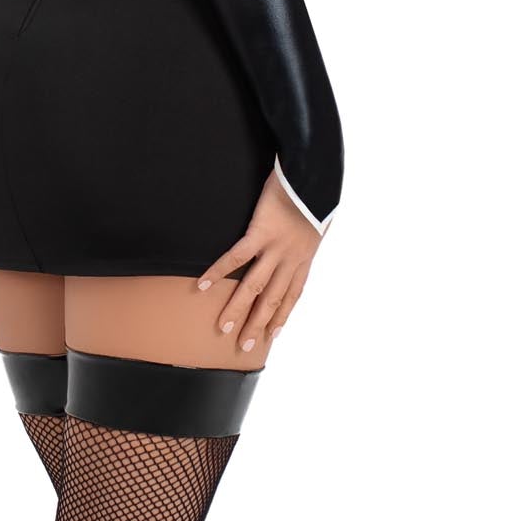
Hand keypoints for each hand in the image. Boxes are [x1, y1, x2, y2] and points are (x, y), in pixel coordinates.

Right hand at [194, 168, 324, 354]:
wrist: (312, 175)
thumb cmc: (313, 194)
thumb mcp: (316, 221)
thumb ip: (305, 236)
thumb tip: (300, 239)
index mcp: (304, 258)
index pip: (292, 295)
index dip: (282, 316)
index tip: (272, 335)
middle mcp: (291, 259)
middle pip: (272, 299)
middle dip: (258, 324)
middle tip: (244, 346)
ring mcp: (276, 248)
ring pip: (254, 286)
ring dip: (238, 309)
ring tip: (224, 327)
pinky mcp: (260, 232)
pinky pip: (237, 257)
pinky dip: (219, 271)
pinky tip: (203, 284)